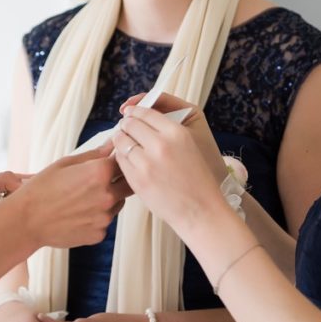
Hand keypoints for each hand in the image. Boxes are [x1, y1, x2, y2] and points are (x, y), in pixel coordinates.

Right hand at [14, 144, 131, 249]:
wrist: (26, 221)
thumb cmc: (41, 188)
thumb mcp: (66, 163)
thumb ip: (94, 154)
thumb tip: (112, 144)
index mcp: (100, 172)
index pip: (124, 161)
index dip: (118, 159)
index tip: (112, 160)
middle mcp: (108, 195)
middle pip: (129, 183)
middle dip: (120, 179)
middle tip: (101, 180)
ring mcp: (105, 217)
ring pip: (118, 204)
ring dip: (109, 199)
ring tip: (83, 199)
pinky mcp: (100, 234)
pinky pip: (105, 221)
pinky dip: (97, 217)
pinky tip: (78, 214)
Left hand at [113, 101, 227, 233]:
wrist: (200, 210)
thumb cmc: (196, 179)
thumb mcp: (188, 146)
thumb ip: (166, 131)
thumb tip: (140, 119)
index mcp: (176, 132)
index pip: (146, 112)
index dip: (135, 111)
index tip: (129, 113)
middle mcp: (161, 144)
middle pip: (131, 124)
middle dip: (125, 124)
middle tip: (124, 128)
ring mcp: (147, 162)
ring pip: (121, 141)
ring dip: (120, 139)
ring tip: (123, 142)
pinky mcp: (137, 179)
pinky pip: (120, 160)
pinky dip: (120, 156)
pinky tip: (126, 158)